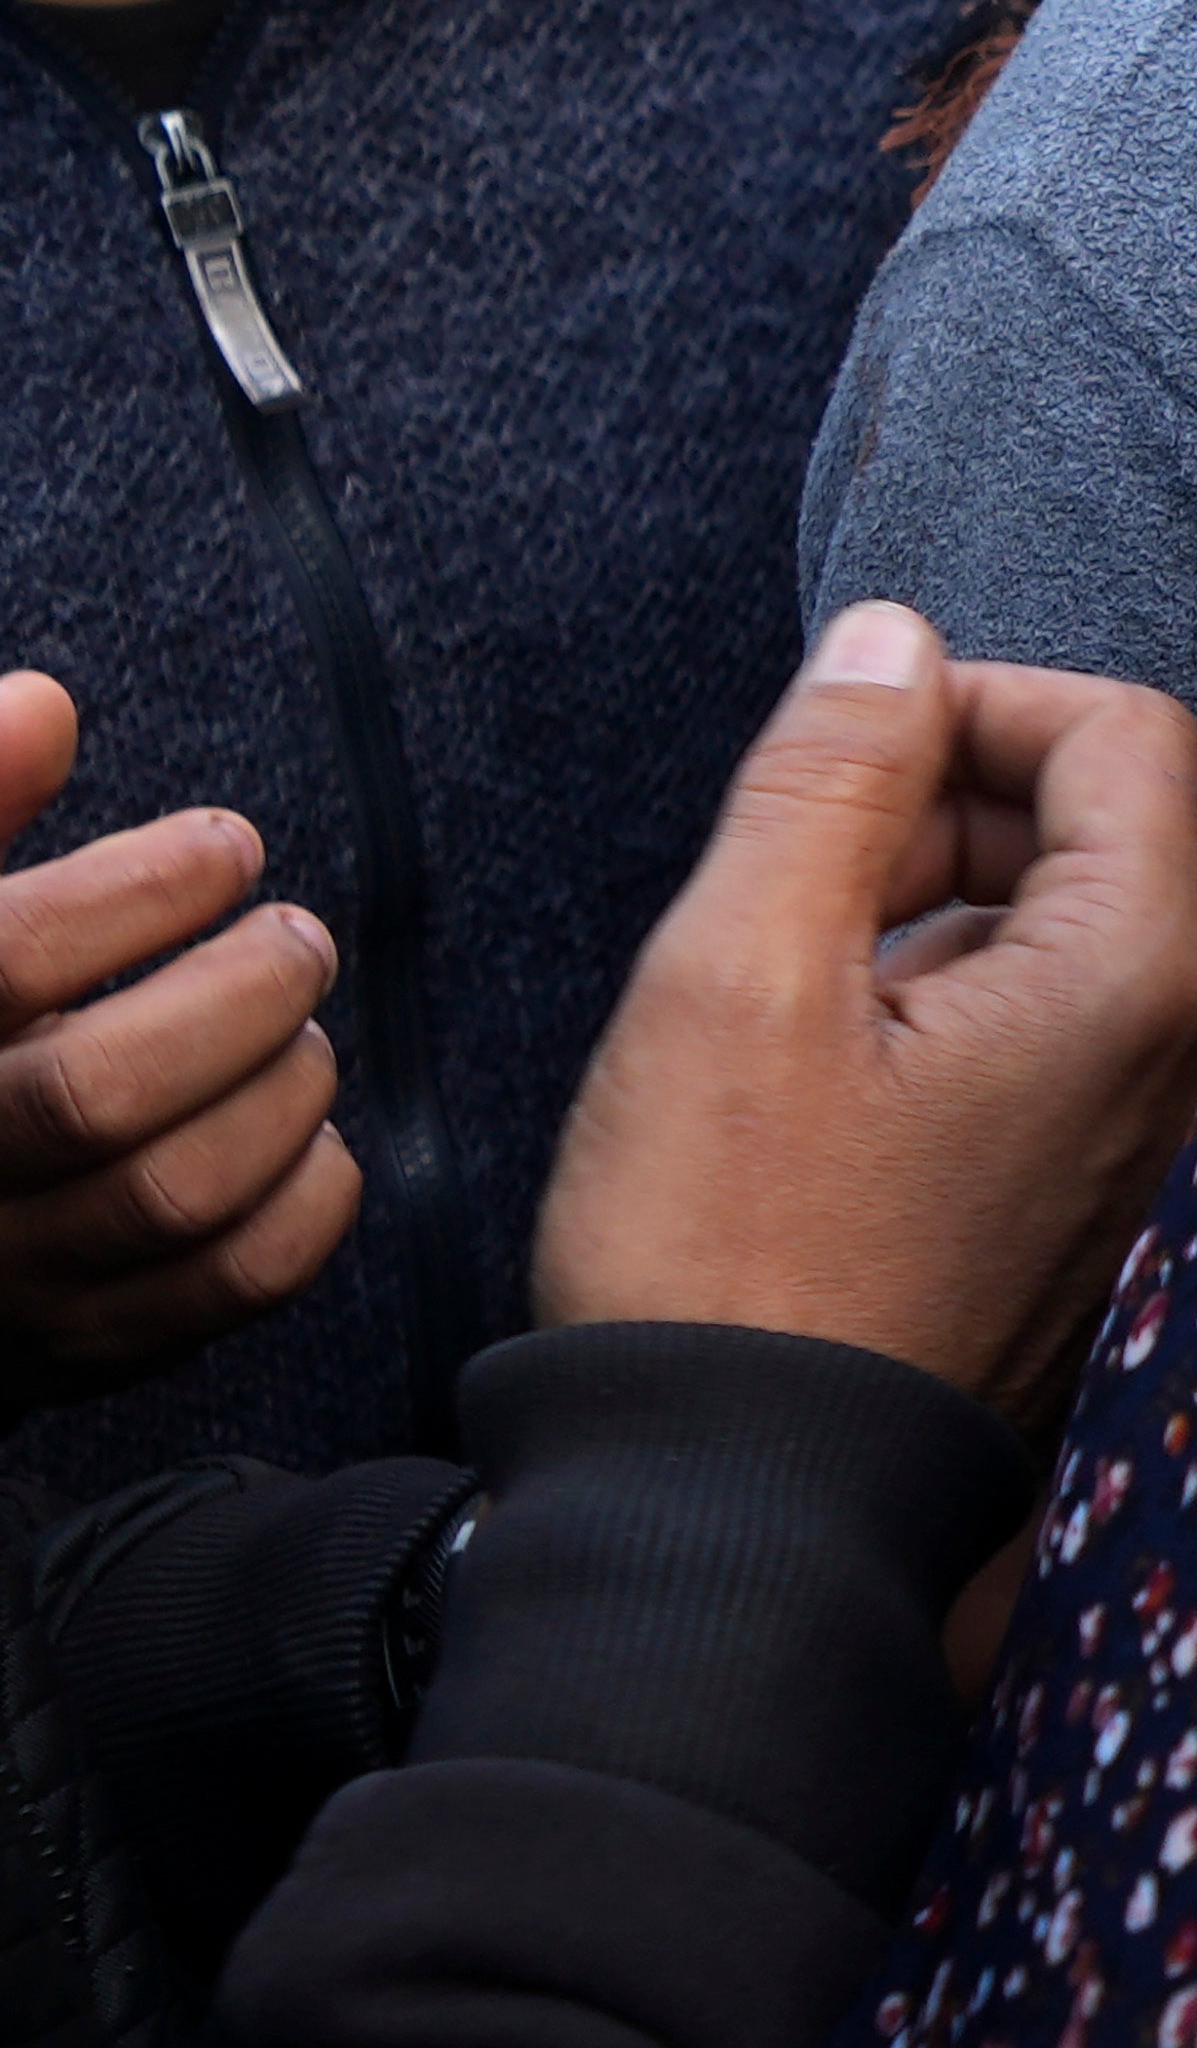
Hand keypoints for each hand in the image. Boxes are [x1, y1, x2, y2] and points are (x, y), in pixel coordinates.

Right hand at [0, 670, 360, 1406]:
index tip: (227, 848)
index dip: (138, 891)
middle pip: (97, 1091)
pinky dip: (308, 1201)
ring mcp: (4, 1276)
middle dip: (236, 995)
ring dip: (280, 1091)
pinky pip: (229, 1283)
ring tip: (302, 1029)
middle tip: (299, 939)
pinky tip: (314, 1136)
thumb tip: (47, 703)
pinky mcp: (82, 1344)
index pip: (5, 963)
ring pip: (173, 1193)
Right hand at [529, 607, 1196, 1431]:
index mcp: (1150, 977)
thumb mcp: (737, 972)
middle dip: (961, 810)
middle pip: (1125, 818)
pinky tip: (845, 1077)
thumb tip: (892, 638)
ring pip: (1093, 922)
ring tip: (805, 999)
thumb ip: (829, 780)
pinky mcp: (1125, 1193)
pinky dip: (971, 1003)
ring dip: (953, 909)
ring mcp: (1178, 1130)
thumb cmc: (727, 1253)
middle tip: (806, 895)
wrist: (743, 1498)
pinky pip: (1079, 1030)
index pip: (1124, 729)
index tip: (837, 764)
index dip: (971, 707)